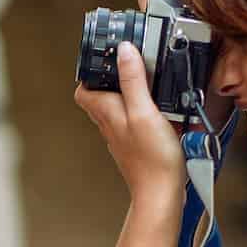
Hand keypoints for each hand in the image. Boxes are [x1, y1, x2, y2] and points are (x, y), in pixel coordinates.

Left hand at [74, 41, 185, 204]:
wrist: (161, 195)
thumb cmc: (152, 159)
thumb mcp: (144, 111)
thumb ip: (133, 81)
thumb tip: (123, 51)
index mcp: (107, 113)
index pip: (83, 91)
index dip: (90, 74)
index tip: (104, 59)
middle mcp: (111, 126)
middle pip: (101, 99)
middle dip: (112, 81)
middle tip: (130, 67)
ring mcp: (123, 138)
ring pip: (118, 111)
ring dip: (130, 96)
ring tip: (149, 84)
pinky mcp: (138, 147)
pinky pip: (135, 124)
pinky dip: (145, 113)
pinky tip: (162, 113)